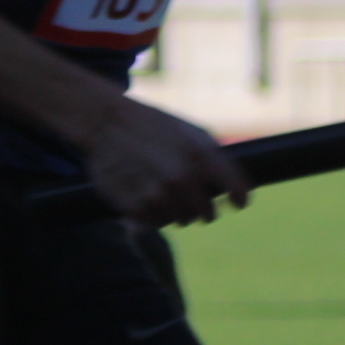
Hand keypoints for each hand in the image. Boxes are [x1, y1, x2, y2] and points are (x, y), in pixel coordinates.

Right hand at [78, 97, 250, 226]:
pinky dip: (154, 215)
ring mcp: (157, 194)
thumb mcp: (190, 131)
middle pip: (206, 213)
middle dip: (204, 210)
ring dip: (177, 213)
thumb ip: (215, 157)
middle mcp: (181, 178)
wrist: (104, 122)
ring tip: (166, 198)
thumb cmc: (151, 125)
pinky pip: (154, 222)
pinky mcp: (133, 206)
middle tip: (196, 205)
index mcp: (201, 156)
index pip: (237, 190)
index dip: (240, 199)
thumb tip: (231, 185)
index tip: (237, 203)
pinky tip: (148, 200)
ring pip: (180, 220)